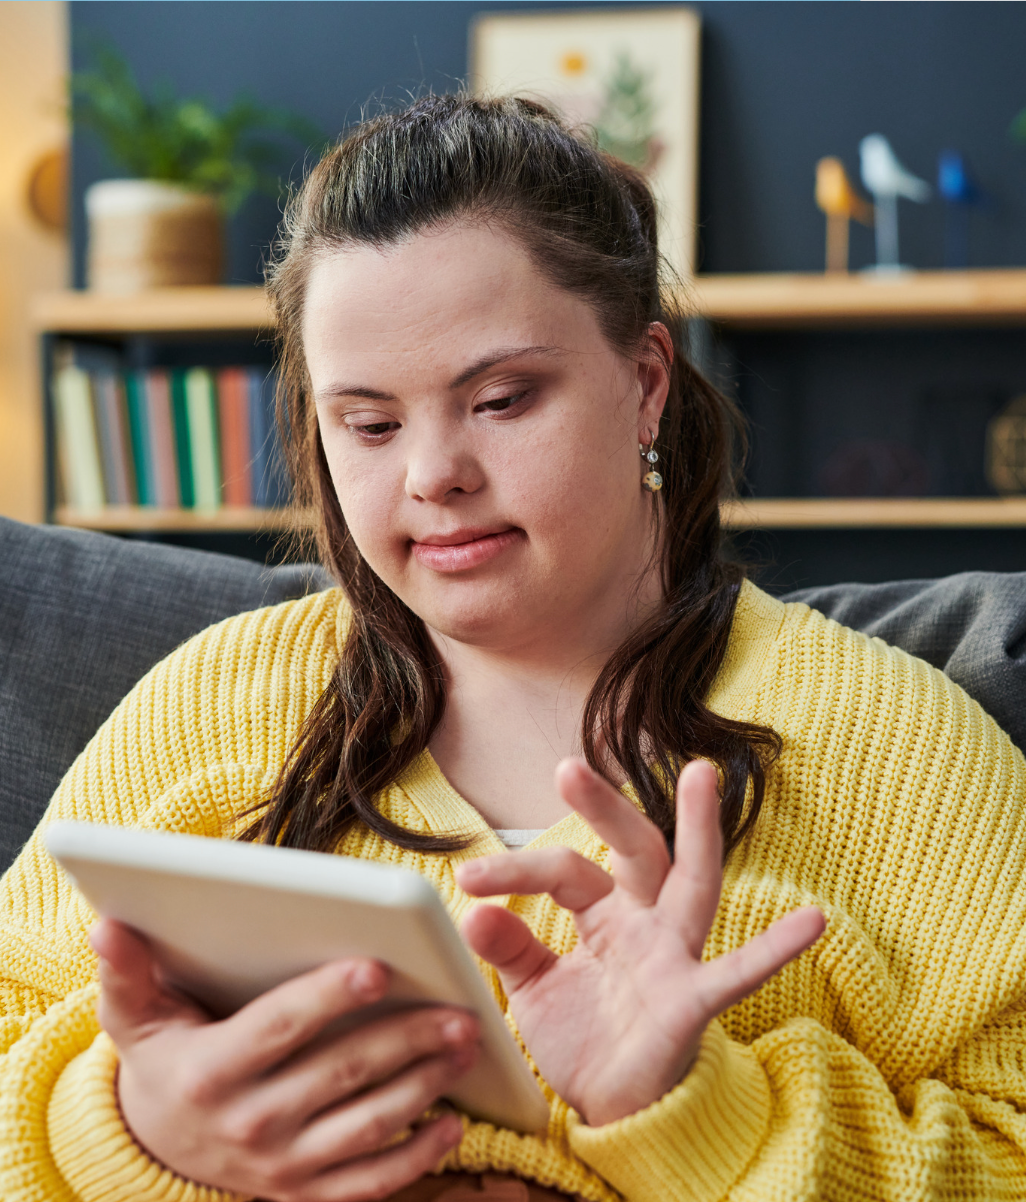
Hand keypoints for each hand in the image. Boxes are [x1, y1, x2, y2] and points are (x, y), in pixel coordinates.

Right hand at [90, 919, 477, 1200]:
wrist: (157, 1143)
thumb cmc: (163, 1057)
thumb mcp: (134, 1016)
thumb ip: (128, 971)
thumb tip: (107, 923)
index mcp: (213, 1070)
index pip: (280, 1028)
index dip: (327, 997)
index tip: (378, 967)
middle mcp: (248, 1123)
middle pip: (340, 1074)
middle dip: (405, 1040)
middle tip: (457, 1009)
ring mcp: (280, 1166)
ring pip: (366, 1126)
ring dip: (424, 1086)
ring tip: (464, 1045)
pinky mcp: (304, 1192)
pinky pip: (369, 1182)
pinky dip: (416, 1158)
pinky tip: (452, 1123)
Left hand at [455, 759, 823, 1126]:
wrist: (613, 1112)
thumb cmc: (584, 1038)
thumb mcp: (534, 989)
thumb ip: (510, 948)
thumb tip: (470, 913)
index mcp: (606, 912)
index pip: (564, 871)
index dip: (514, 870)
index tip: (466, 879)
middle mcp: (645, 922)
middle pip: (633, 849)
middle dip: (605, 808)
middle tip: (567, 769)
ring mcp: (675, 957)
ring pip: (692, 882)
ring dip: (698, 830)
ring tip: (702, 775)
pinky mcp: (694, 1001)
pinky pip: (737, 974)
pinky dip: (773, 950)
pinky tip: (811, 921)